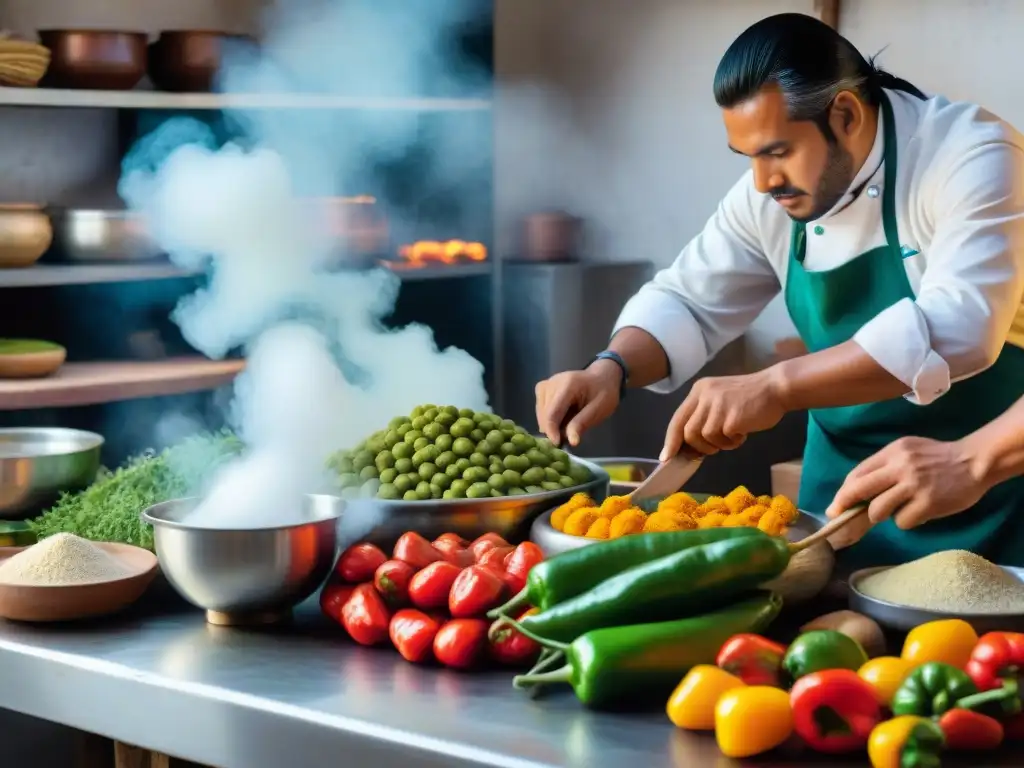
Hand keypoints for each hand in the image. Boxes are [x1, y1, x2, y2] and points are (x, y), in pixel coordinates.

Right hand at [535, 360, 620, 446]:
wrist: (601, 377)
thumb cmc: (603, 393)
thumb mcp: (599, 409)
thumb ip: (582, 423)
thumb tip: (571, 441)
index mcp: (567, 385)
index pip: (552, 413)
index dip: (552, 431)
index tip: (558, 445)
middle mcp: (551, 383)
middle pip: (545, 415)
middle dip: (555, 429)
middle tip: (572, 433)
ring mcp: (544, 385)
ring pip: (541, 415)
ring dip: (553, 424)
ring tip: (570, 422)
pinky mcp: (541, 388)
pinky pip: (541, 411)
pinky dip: (550, 419)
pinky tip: (563, 416)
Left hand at [660, 369, 787, 459]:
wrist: (776, 387)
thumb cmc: (750, 398)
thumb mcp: (720, 400)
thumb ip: (704, 417)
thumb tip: (689, 445)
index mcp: (699, 390)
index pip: (677, 419)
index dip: (670, 440)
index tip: (666, 457)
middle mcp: (704, 395)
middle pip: (688, 432)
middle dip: (697, 447)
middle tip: (713, 450)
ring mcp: (717, 406)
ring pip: (704, 437)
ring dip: (718, 444)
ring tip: (733, 436)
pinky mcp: (731, 417)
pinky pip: (723, 439)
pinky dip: (732, 442)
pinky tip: (743, 432)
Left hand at [824, 437, 986, 549]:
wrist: (975, 461)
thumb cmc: (938, 458)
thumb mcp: (908, 451)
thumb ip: (885, 467)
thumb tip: (855, 491)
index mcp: (893, 452)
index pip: (858, 473)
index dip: (843, 492)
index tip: (835, 506)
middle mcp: (900, 466)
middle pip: (859, 489)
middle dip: (845, 505)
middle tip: (839, 517)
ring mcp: (914, 485)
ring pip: (878, 509)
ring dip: (880, 515)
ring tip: (895, 510)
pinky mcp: (928, 503)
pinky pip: (902, 521)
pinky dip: (906, 520)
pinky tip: (918, 512)